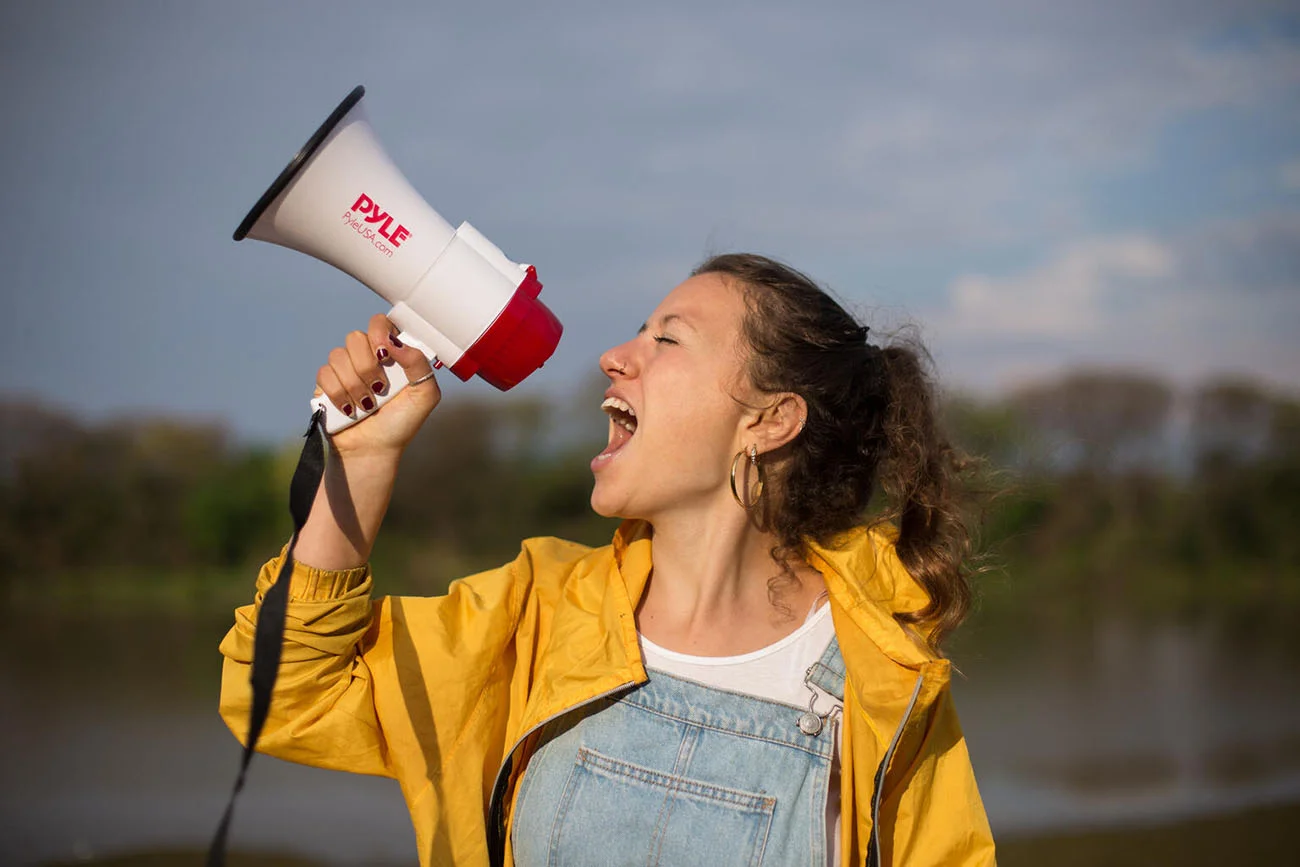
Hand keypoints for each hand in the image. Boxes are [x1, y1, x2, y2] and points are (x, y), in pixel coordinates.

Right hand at [313, 314, 439, 456]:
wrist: (373, 449)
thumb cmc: (401, 423)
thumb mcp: (424, 395)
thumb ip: (419, 364)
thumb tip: (395, 342)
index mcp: (391, 354)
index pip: (380, 323)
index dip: (379, 332)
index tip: (385, 355)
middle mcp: (366, 356)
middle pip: (355, 337)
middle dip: (367, 367)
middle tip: (379, 389)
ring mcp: (344, 368)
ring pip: (338, 356)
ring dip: (354, 386)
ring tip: (367, 405)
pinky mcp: (326, 382)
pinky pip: (324, 373)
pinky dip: (338, 394)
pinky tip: (349, 409)